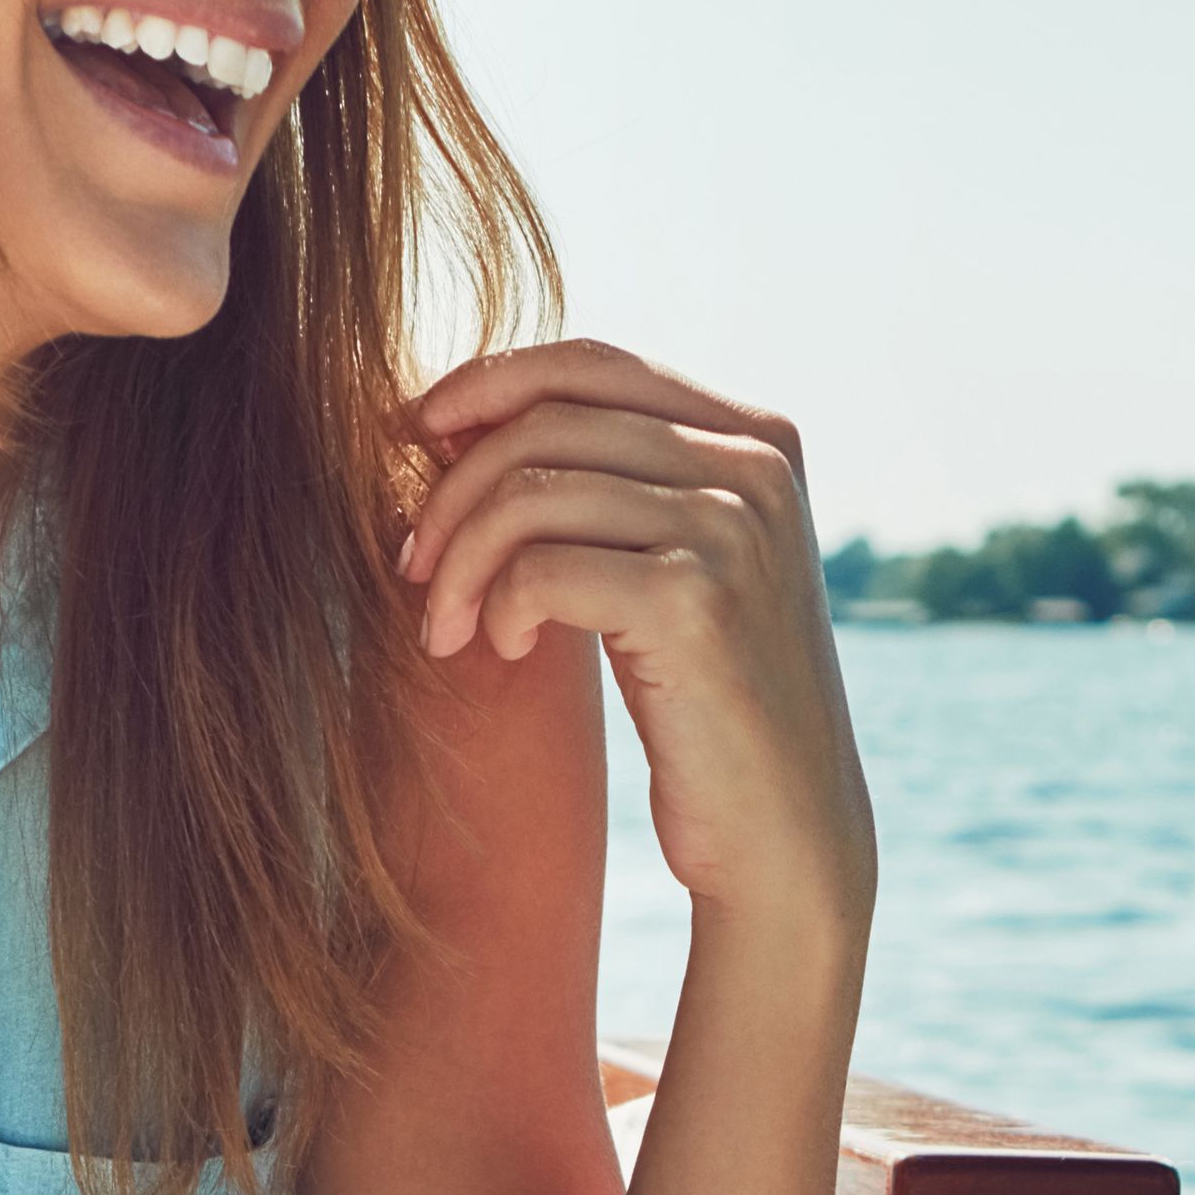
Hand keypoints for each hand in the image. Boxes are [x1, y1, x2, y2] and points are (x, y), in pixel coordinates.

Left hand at [402, 345, 876, 959]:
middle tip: (412, 563)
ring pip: (531, 493)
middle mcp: (756, 465)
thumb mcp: (676, 565)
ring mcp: (732, 527)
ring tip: (444, 625)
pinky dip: (495, 607)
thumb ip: (611, 482)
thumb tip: (457, 413)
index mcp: (759, 436)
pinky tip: (500, 649)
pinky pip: (540, 567)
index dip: (486, 384)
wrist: (784, 832)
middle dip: (452, 490)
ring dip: (458, 561)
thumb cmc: (710, 703)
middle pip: (548, 423)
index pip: (591, 362)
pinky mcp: (695, 600)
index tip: (411, 433)